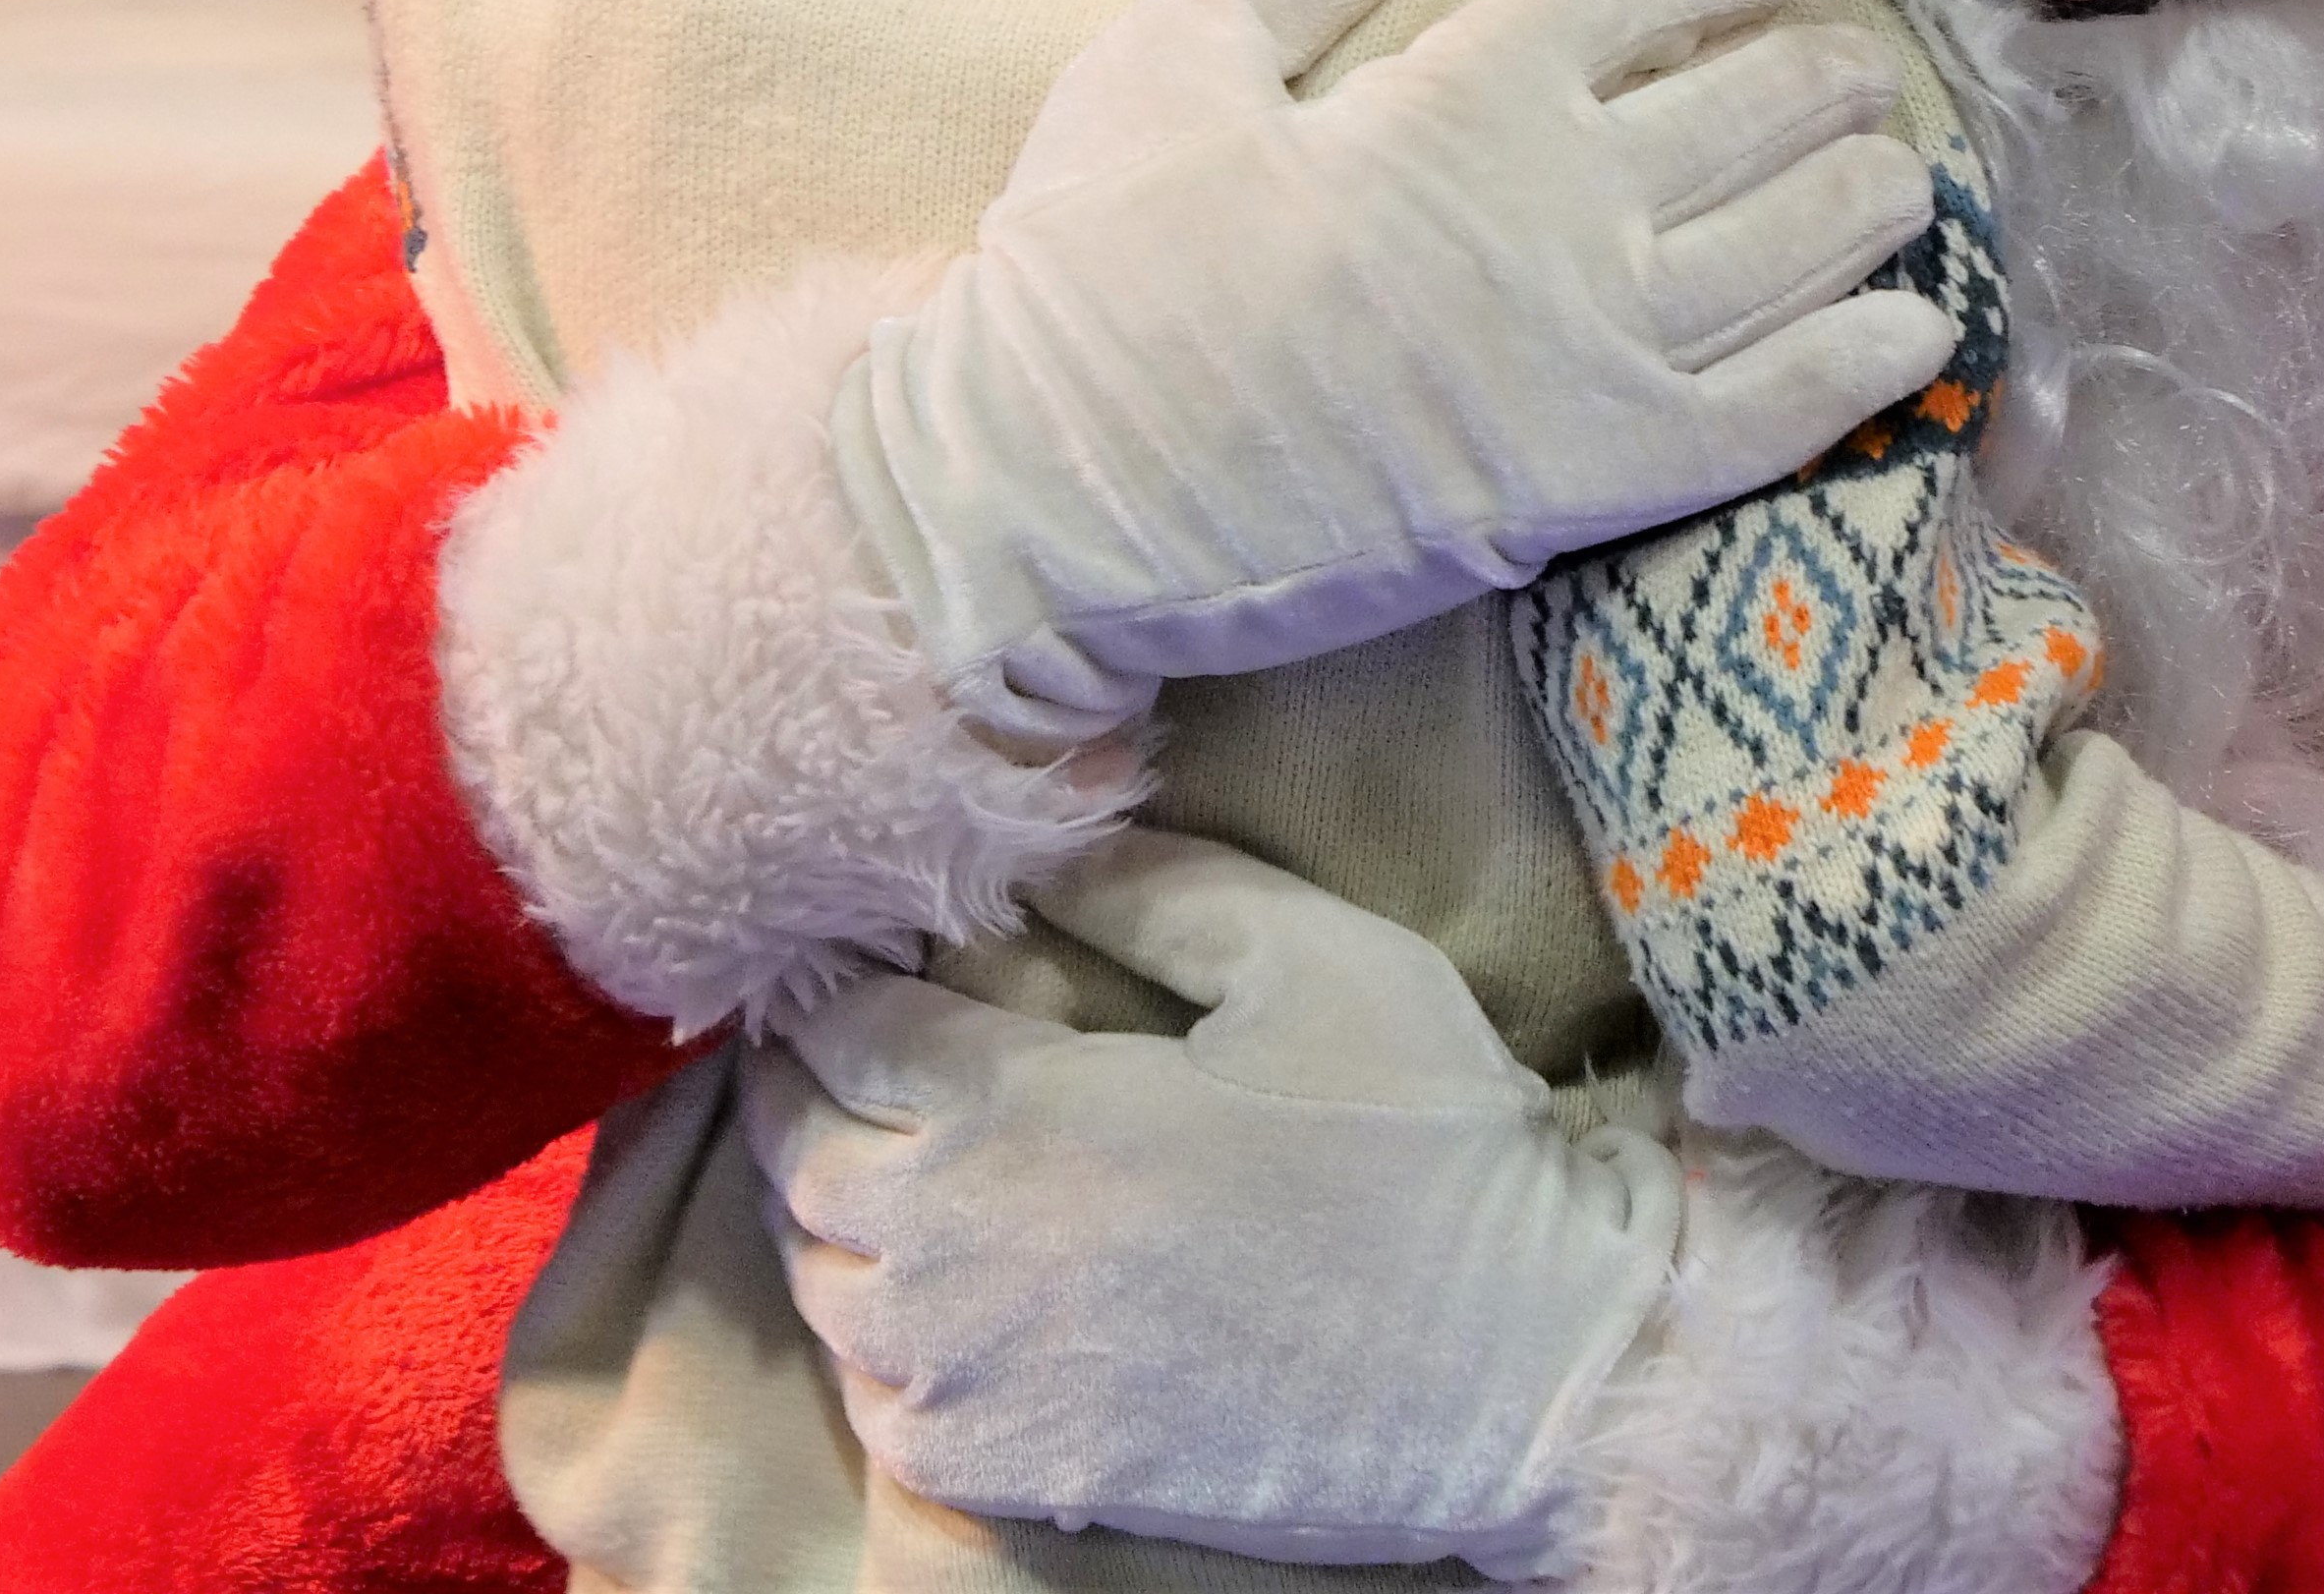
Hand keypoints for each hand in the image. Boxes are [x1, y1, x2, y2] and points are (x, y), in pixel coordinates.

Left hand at [745, 834, 1674, 1576]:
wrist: (1520, 1371)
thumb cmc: (1424, 1145)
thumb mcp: (1311, 958)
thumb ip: (1154, 885)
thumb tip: (1032, 849)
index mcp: (1025, 1108)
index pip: (850, 1033)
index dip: (834, 984)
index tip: (845, 954)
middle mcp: (964, 1250)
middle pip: (803, 1159)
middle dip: (805, 1089)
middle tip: (837, 1048)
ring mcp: (980, 1379)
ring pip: (824, 1285)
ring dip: (826, 1210)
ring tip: (873, 1157)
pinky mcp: (1017, 1475)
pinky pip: (878, 1403)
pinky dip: (872, 1339)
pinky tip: (926, 1296)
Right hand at [833, 0, 1950, 732]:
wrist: (1066, 489)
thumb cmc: (1104, 260)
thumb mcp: (1185, 52)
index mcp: (1464, 87)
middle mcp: (1565, 203)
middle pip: (1758, 107)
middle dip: (1825, 72)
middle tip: (1855, 64)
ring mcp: (1599, 347)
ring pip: (1801, 246)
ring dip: (1871, 196)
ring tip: (1896, 172)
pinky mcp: (1603, 479)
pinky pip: (1784, 409)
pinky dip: (1865, 358)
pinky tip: (1910, 323)